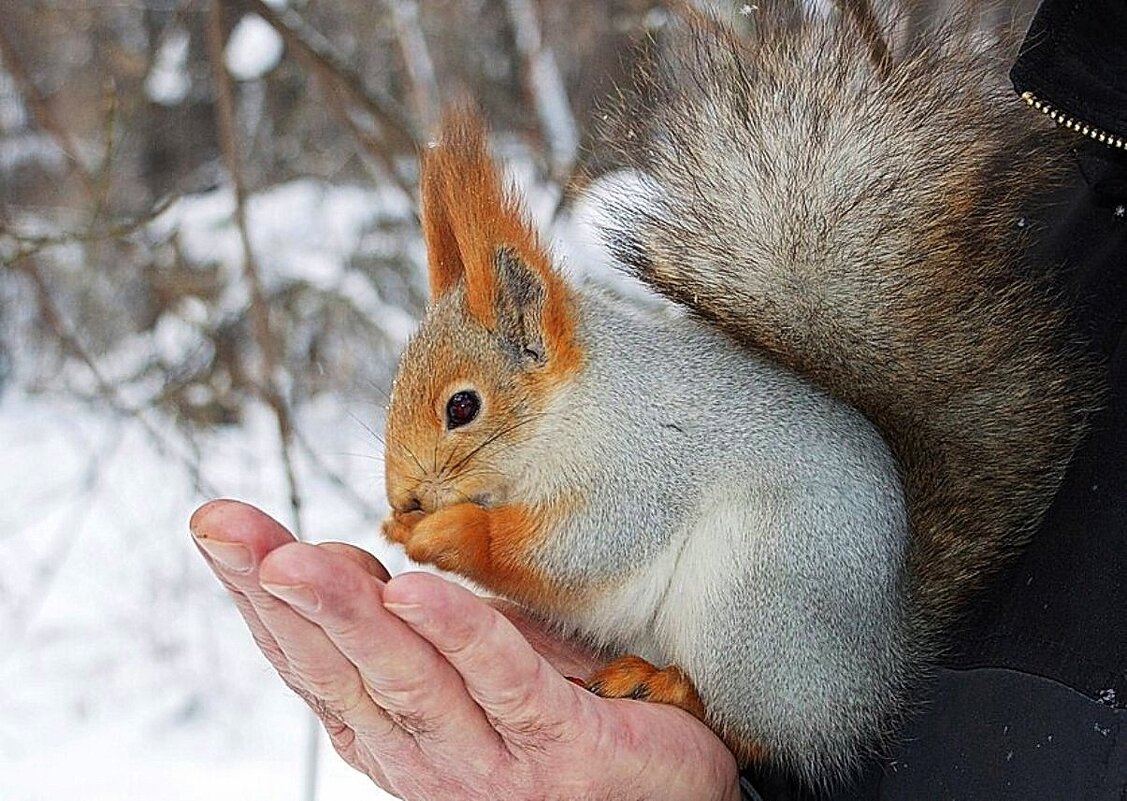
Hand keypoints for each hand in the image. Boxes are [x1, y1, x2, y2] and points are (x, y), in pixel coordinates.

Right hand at [190, 499, 739, 799]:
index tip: (219, 531)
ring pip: (405, 680)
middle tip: (224, 530)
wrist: (668, 793)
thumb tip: (343, 563)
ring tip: (292, 560)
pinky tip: (411, 592)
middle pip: (339, 672)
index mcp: (397, 735)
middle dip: (275, 596)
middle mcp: (427, 759)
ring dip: (343, 614)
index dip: (256, 601)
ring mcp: (491, 764)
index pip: (312, 666)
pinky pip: (502, 684)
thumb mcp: (475, 665)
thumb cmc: (566, 717)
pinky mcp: (562, 750)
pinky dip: (454, 635)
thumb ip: (414, 629)